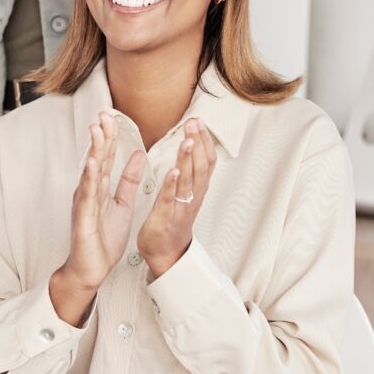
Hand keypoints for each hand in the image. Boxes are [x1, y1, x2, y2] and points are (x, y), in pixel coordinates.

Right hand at [58, 113, 145, 292]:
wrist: (91, 268)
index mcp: (99, 187)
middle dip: (101, 136)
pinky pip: (88, 196)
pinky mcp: (84, 217)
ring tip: (97, 130)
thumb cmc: (103, 238)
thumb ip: (128, 180)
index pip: (106, 157)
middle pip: (97, 158)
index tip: (113, 116)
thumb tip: (137, 155)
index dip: (110, 137)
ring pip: (90, 172)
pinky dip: (89, 178)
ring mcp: (85, 203)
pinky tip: (92, 164)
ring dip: (94, 150)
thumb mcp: (122, 204)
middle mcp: (89, 191)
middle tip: (104, 114)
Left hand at [137, 119, 216, 278]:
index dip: (205, 141)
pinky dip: (173, 185)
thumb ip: (190, 170)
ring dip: (189, 159)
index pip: (207, 161)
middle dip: (199, 143)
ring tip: (188, 140)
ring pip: (188, 181)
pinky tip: (173, 170)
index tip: (200, 121)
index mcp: (197, 189)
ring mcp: (181, 208)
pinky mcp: (165, 218)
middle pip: (201, 167)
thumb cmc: (173, 220)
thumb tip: (193, 145)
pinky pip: (171, 200)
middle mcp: (193, 197)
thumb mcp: (186, 192)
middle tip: (195, 122)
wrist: (165, 253)